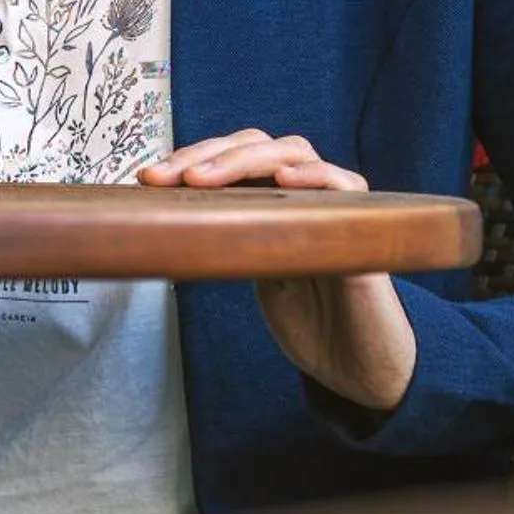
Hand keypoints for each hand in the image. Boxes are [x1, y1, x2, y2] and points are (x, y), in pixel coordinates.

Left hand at [139, 129, 417, 412]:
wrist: (355, 368)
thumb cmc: (307, 321)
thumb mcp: (253, 271)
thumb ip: (224, 238)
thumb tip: (159, 216)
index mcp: (273, 198)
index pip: (231, 156)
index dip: (190, 159)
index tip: (148, 179)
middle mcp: (303, 192)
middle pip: (254, 145)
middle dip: (204, 155)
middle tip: (164, 176)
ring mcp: (334, 205)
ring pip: (292, 152)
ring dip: (242, 158)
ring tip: (203, 178)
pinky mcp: (365, 230)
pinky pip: (345, 185)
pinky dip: (314, 175)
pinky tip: (282, 177)